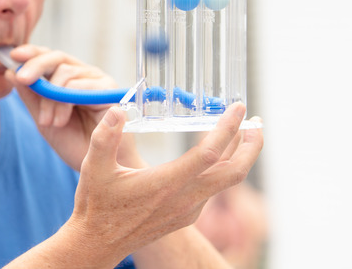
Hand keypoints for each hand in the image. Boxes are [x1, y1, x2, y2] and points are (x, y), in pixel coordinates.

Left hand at [5, 45, 136, 169]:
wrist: (99, 166)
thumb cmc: (75, 143)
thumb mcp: (44, 119)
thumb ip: (30, 96)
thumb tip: (11, 72)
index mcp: (69, 78)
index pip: (49, 57)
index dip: (32, 53)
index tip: (13, 56)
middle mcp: (84, 75)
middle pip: (58, 57)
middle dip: (36, 66)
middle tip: (22, 79)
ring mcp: (98, 80)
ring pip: (66, 73)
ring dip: (50, 98)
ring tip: (47, 121)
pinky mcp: (109, 89)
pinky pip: (80, 86)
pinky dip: (64, 103)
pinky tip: (59, 122)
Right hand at [65, 103, 262, 265]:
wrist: (98, 244)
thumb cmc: (96, 205)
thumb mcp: (94, 167)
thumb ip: (105, 136)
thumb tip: (118, 110)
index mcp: (166, 184)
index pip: (209, 154)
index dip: (227, 129)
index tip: (237, 108)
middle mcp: (184, 199)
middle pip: (234, 173)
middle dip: (252, 146)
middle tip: (258, 123)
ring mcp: (188, 209)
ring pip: (226, 181)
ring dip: (240, 156)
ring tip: (246, 131)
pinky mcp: (186, 215)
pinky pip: (214, 188)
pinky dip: (223, 167)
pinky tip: (218, 153)